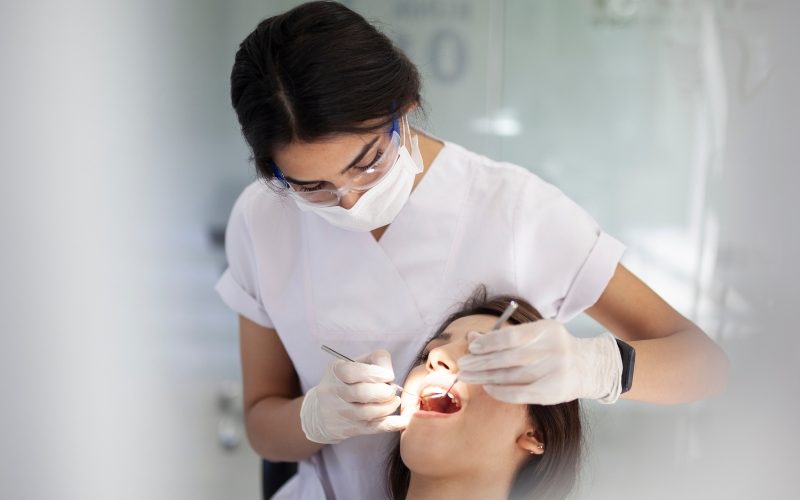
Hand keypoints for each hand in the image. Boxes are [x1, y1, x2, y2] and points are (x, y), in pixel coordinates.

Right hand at [300, 349, 407, 443]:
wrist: (319, 413)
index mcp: (335, 371)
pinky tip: (402, 421)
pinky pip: (372, 428)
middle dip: (384, 391)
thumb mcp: (352, 364)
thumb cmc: (344, 383)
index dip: (376, 373)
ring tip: (394, 401)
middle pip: (362, 393)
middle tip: (392, 390)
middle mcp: (334, 392)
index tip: (389, 375)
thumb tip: (389, 371)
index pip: (353, 372)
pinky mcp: (348, 429)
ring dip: (388, 407)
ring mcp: (340, 412)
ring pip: (367, 413)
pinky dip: (390, 425)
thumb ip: (373, 361)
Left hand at [457, 320, 622, 404]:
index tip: (472, 347)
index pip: (511, 336)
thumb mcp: (533, 336)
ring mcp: (555, 371)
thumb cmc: (552, 349)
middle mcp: (553, 349)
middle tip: (462, 365)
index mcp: (547, 329)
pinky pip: (521, 392)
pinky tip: (487, 388)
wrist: (588, 366)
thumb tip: (472, 338)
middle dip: (481, 362)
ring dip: (486, 377)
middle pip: (508, 357)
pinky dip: (501, 391)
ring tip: (468, 377)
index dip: (488, 342)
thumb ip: (504, 336)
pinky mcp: (554, 391)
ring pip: (512, 376)